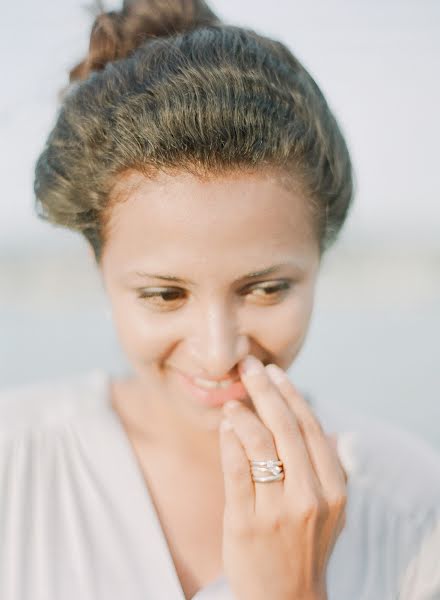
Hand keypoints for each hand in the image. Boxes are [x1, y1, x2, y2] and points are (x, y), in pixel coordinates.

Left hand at [218, 355, 347, 599]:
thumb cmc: (304, 545)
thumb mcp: (329, 508)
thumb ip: (323, 466)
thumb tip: (312, 421)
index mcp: (334, 488)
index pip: (311, 428)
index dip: (291, 395)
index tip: (275, 371)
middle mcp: (310, 497)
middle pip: (286, 428)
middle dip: (265, 390)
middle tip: (250, 366)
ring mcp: (278, 511)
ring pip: (259, 443)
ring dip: (244, 413)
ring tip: (233, 399)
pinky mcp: (246, 523)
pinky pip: (235, 469)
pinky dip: (229, 440)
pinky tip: (225, 426)